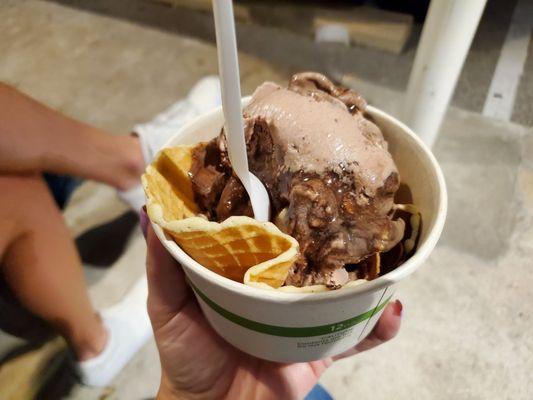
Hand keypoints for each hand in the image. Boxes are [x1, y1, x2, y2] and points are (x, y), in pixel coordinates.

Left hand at [145, 223, 401, 399]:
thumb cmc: (187, 355)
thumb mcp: (168, 306)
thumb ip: (163, 264)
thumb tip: (150, 213)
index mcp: (247, 270)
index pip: (268, 232)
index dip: (281, 207)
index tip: (296, 173)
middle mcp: (279, 287)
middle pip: (312, 255)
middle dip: (334, 233)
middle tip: (355, 203)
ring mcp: (304, 316)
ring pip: (341, 289)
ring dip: (366, 274)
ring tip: (385, 252)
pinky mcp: (322, 346)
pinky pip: (356, 335)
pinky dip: (378, 326)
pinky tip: (394, 310)